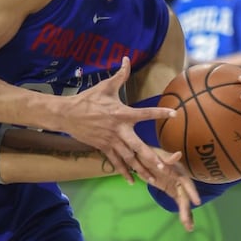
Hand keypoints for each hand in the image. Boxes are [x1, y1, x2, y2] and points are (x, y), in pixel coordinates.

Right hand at [61, 57, 176, 184]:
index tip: (173, 114)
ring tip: (155, 180)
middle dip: (151, 158)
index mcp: (121, 113)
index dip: (159, 113)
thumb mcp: (104, 86)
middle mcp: (118, 130)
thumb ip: (120, 75)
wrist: (67, 114)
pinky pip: (115, 162)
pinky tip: (132, 182)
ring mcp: (111, 141)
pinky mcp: (103, 148)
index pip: (144, 113)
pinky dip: (124, 172)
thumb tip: (126, 58)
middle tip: (165, 167)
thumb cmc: (87, 99)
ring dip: (142, 169)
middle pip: (138, 146)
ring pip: (129, 158)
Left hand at [148, 148, 200, 230]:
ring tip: (189, 228)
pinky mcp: (171, 190)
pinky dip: (182, 212)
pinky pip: (178, 202)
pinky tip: (187, 224)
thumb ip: (166, 157)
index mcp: (177, 169)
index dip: (192, 191)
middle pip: (185, 195)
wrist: (139, 157)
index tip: (197, 202)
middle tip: (186, 222)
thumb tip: (178, 155)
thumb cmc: (148, 153)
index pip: (186, 182)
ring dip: (186, 214)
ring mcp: (176, 185)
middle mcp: (180, 178)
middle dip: (186, 209)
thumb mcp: (155, 154)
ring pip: (183, 201)